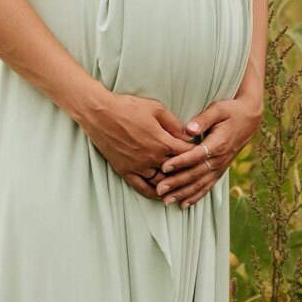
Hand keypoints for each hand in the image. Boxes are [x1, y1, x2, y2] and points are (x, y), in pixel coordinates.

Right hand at [78, 90, 195, 199]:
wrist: (100, 113)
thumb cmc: (128, 107)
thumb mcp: (156, 109)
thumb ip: (174, 124)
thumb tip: (189, 135)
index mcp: (163, 142)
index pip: (188, 153)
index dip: (197, 153)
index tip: (202, 152)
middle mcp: (152, 158)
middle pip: (177, 170)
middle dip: (188, 170)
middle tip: (195, 171)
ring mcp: (138, 167)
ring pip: (162, 182)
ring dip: (173, 184)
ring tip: (181, 184)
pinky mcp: (125, 171)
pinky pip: (142, 187)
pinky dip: (154, 193)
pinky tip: (161, 194)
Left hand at [153, 93, 262, 207]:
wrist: (249, 118)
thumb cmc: (231, 111)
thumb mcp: (218, 109)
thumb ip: (203, 119)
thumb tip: (188, 129)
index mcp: (218, 143)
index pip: (196, 155)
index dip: (180, 162)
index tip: (164, 167)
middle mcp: (219, 159)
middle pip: (196, 174)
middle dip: (177, 183)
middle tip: (159, 189)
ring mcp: (220, 167)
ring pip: (200, 184)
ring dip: (183, 194)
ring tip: (166, 201)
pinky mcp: (220, 170)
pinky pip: (207, 187)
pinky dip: (195, 197)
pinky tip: (183, 205)